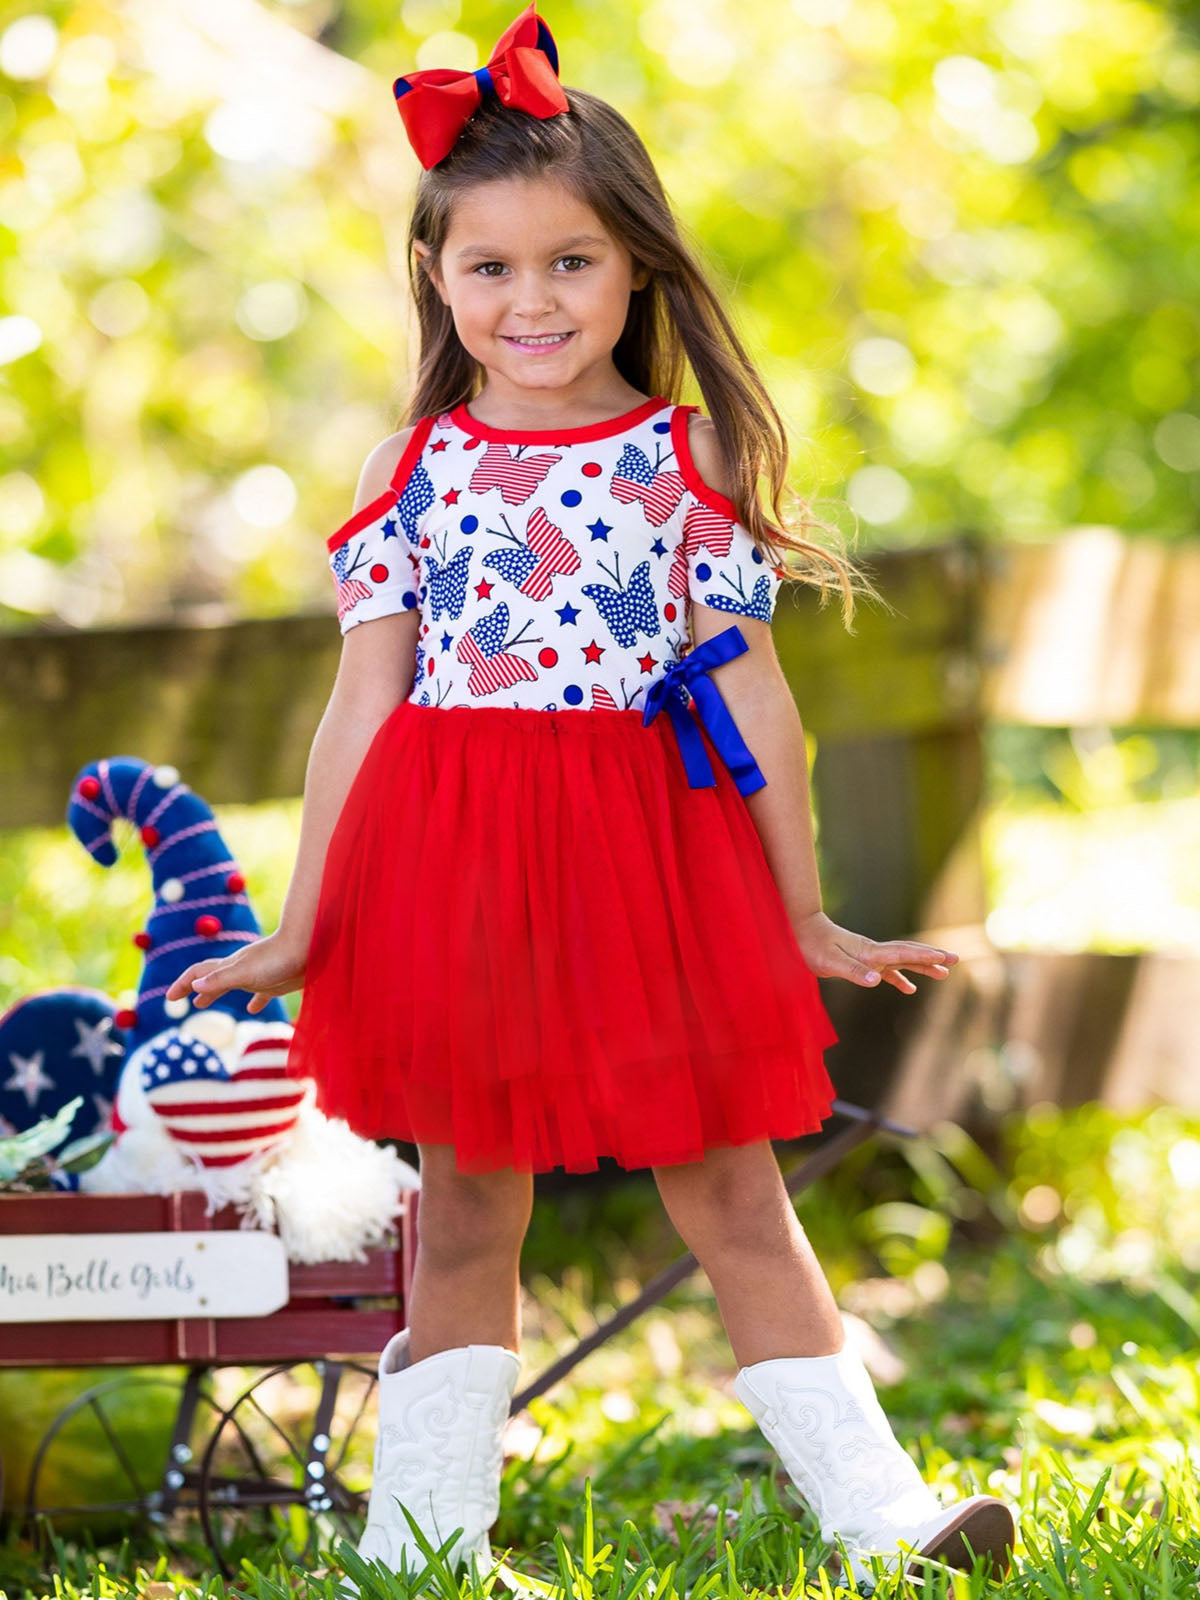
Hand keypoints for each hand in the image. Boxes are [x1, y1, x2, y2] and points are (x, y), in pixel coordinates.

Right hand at [164, 930, 307, 1014]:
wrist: (311, 947)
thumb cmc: (279, 959)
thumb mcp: (246, 972)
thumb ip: (222, 979)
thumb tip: (194, 986)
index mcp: (230, 966)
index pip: (198, 973)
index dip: (182, 984)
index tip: (169, 998)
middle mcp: (241, 969)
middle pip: (211, 978)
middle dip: (193, 988)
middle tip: (180, 999)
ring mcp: (258, 975)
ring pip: (231, 985)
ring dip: (215, 993)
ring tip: (202, 1002)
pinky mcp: (276, 982)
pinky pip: (260, 993)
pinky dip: (253, 1001)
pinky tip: (253, 1008)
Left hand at [790, 910, 958, 994]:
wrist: (800, 931)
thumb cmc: (812, 947)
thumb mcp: (831, 963)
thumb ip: (854, 971)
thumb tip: (878, 981)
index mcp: (869, 952)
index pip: (903, 953)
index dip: (925, 956)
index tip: (945, 958)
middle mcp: (873, 952)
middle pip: (909, 953)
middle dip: (932, 957)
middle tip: (955, 959)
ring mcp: (869, 956)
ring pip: (902, 961)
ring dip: (922, 967)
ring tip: (943, 974)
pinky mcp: (862, 962)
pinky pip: (887, 971)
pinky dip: (900, 979)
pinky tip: (909, 989)